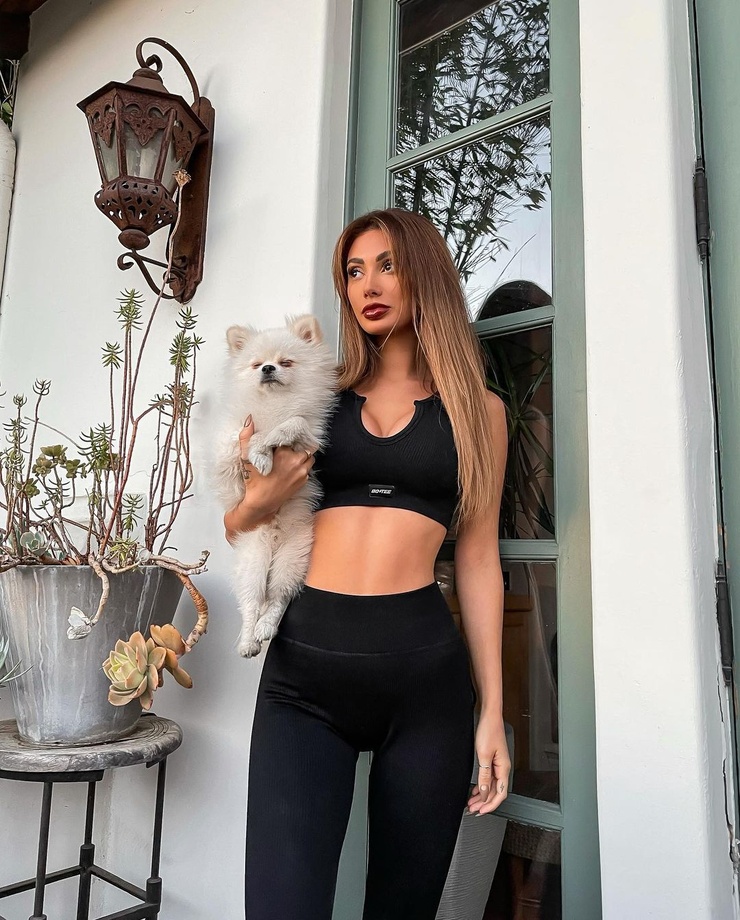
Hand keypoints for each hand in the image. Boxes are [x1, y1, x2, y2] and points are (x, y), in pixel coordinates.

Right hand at [223, 417, 314, 541]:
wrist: (261, 504)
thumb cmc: (253, 481)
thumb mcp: (247, 458)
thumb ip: (247, 437)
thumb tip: (250, 419)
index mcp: (284, 453)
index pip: (292, 436)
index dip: (288, 437)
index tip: (284, 439)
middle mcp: (296, 461)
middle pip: (304, 445)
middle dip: (297, 445)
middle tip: (288, 447)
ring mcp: (302, 472)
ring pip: (308, 456)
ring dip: (302, 455)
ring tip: (290, 458)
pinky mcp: (304, 481)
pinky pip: (308, 468)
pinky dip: (302, 466)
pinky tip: (290, 468)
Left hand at [467, 711, 509, 814]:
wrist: (489, 716)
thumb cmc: (489, 731)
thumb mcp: (483, 755)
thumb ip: (484, 775)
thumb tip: (484, 792)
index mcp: (504, 768)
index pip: (500, 794)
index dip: (490, 805)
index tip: (480, 811)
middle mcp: (502, 768)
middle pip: (496, 792)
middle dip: (484, 803)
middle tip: (473, 809)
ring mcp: (498, 764)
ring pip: (492, 786)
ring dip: (482, 795)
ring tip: (472, 802)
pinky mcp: (492, 759)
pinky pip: (489, 778)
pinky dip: (482, 786)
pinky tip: (475, 790)